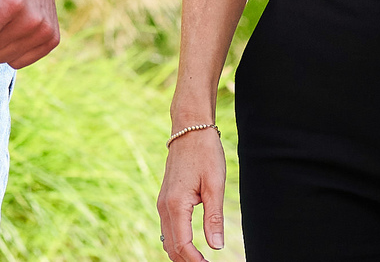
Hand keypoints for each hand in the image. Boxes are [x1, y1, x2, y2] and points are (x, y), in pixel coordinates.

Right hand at [154, 124, 228, 259]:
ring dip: (182, 254)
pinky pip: (168, 229)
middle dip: (187, 261)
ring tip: (201, 260)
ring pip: (168, 240)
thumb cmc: (205, 154)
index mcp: (176, 205)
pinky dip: (178, 242)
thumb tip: (216, 245)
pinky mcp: (166, 200)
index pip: (183, 244)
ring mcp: (162, 203)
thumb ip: (214, 217)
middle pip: (172, 247)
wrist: (189, 130)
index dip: (195, 261)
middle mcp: (164, 207)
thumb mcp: (215, 185)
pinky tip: (192, 246)